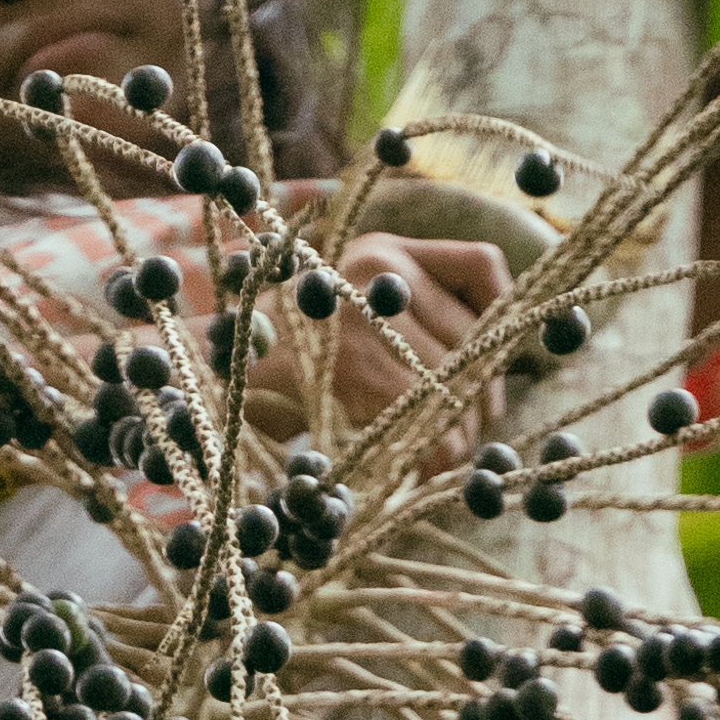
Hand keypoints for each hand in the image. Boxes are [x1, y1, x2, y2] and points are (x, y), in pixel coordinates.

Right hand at [243, 231, 505, 450]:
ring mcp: (366, 315)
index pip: (482, 265)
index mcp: (383, 250)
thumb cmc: (293, 360)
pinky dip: (437, 457)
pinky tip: (423, 469)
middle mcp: (378, 270)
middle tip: (471, 431)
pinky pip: (431, 420)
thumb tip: (500, 358)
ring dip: (462, 434)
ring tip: (441, 452)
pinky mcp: (355, 367)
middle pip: (479, 337)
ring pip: (461, 387)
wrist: (213, 382)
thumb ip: (415, 312)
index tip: (499, 359)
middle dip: (484, 398)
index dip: (506, 315)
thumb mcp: (351, 308)